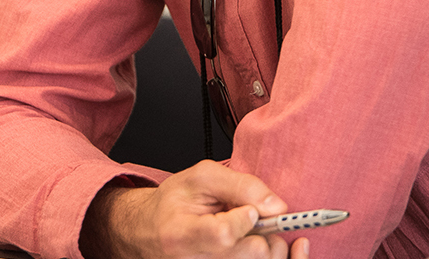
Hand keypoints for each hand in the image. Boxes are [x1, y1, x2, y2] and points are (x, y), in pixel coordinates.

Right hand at [82, 161, 309, 258]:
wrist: (151, 232)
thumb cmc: (175, 203)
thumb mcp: (201, 178)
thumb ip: (241, 186)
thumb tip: (277, 206)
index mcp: (182, 234)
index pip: (225, 234)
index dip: (245, 219)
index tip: (248, 210)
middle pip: (251, 255)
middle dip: (265, 234)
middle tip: (256, 220)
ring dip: (270, 247)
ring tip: (256, 232)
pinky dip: (271, 255)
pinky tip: (271, 243)